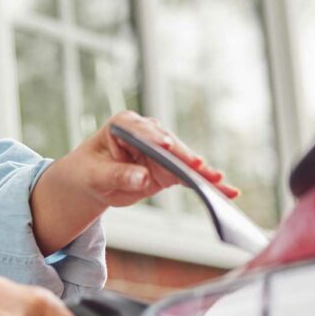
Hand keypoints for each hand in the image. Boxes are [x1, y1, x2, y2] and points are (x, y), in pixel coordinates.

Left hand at [29, 111, 239, 254]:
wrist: (91, 182)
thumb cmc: (88, 172)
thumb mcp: (96, 176)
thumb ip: (118, 176)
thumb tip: (142, 177)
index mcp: (124, 125)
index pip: (143, 131)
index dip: (154, 138)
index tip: (164, 146)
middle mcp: (148, 132)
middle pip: (170, 145)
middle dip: (185, 158)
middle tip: (200, 169)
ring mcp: (161, 149)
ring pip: (184, 161)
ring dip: (203, 173)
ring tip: (220, 184)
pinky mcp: (169, 168)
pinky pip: (189, 176)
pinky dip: (205, 184)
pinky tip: (226, 190)